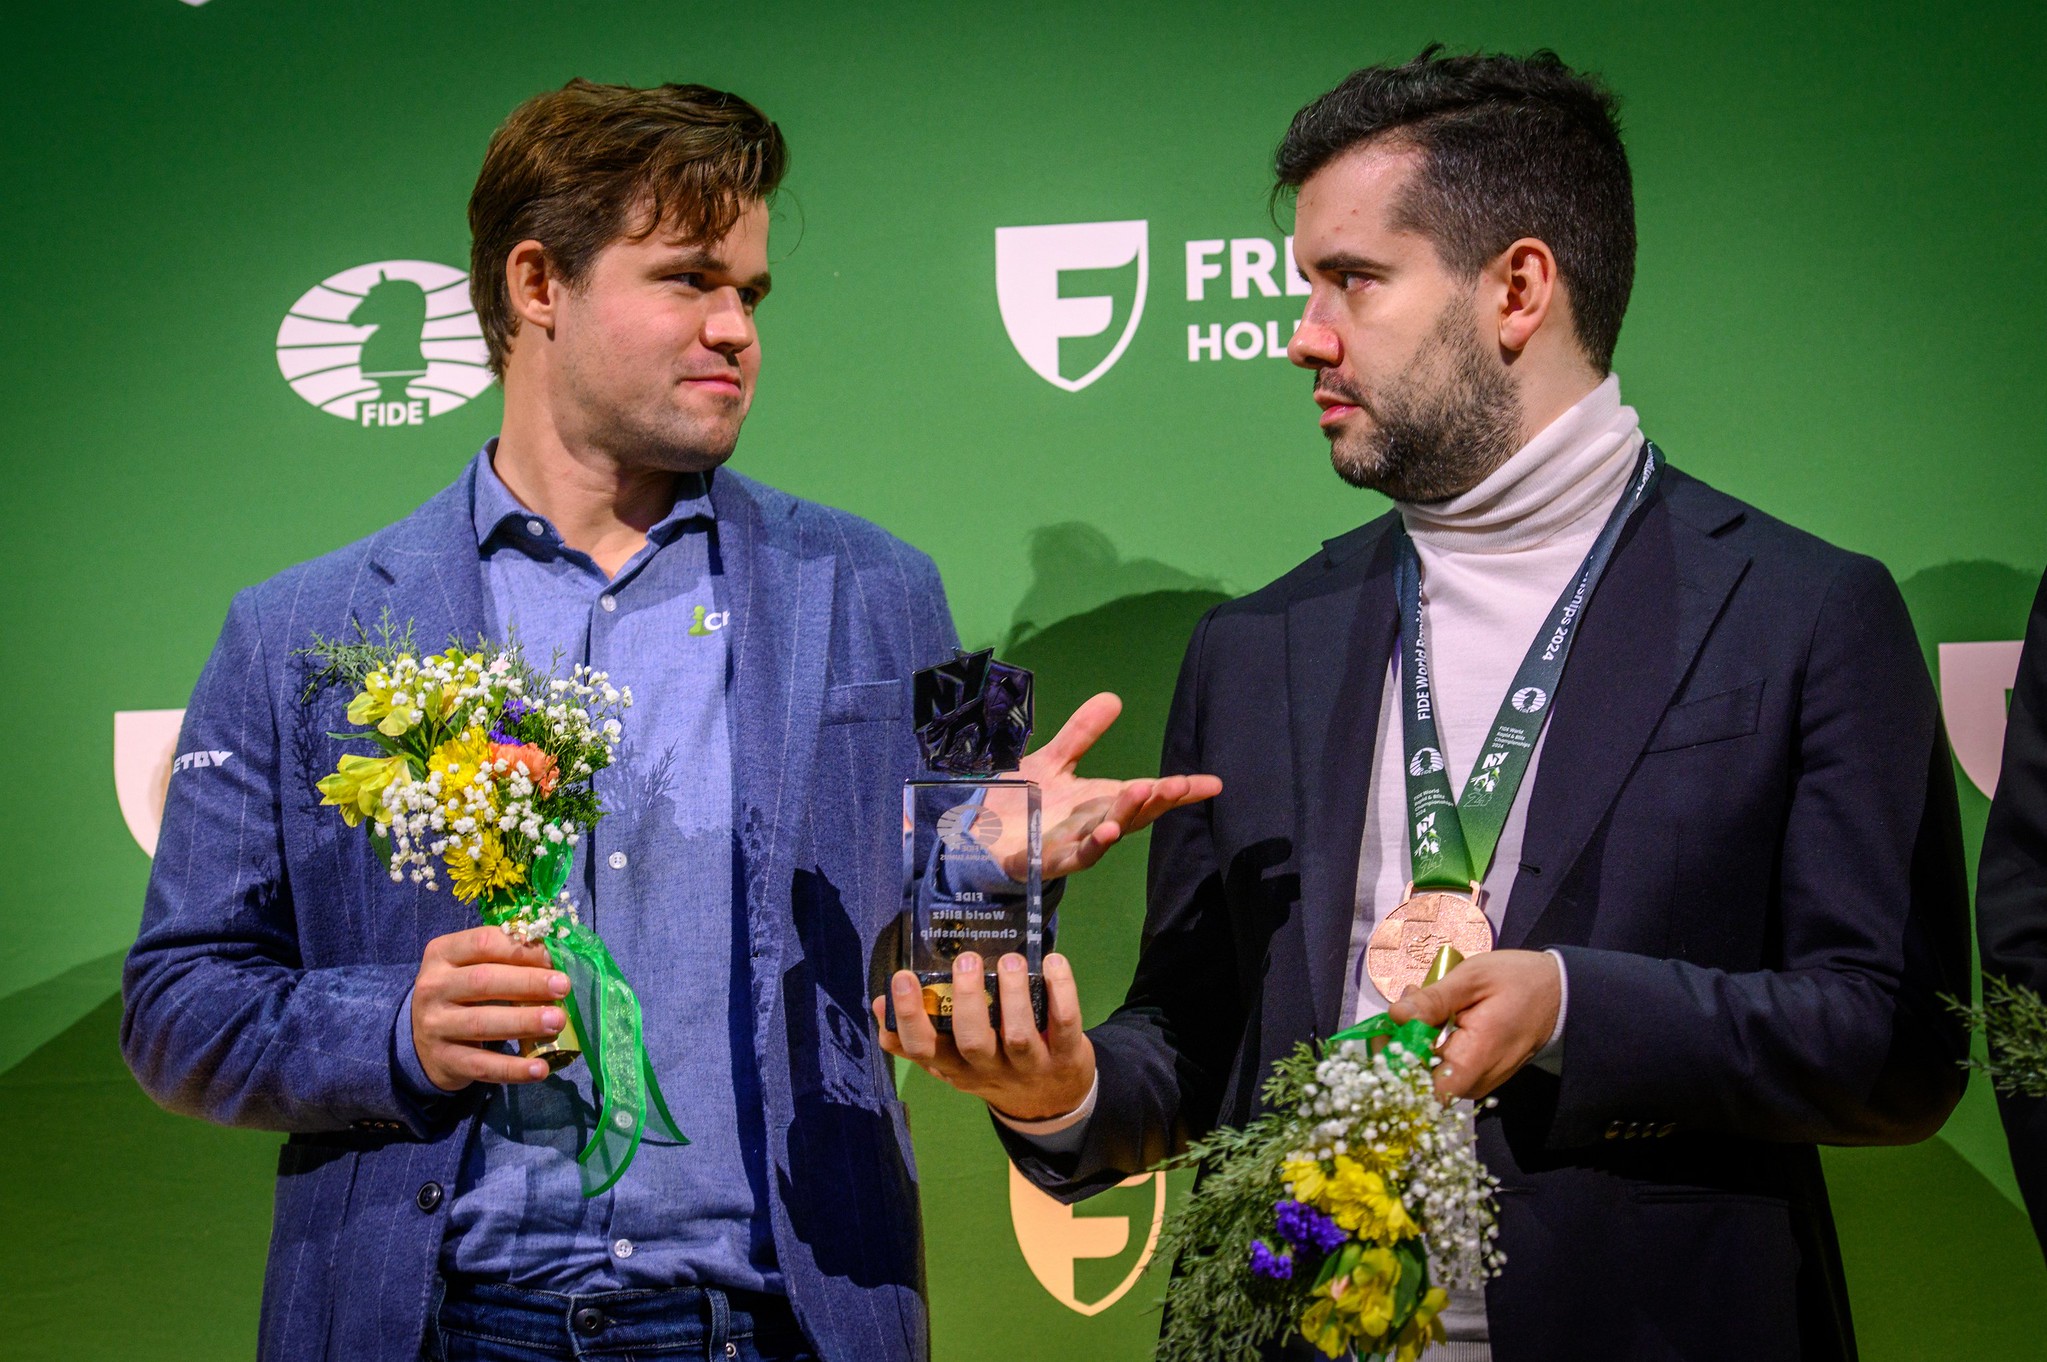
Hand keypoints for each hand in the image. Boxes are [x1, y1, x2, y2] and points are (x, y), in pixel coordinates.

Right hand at [411, 925, 571, 1090]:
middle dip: (527, 983)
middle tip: (563, 987)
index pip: (483, 943)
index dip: (521, 950)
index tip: (553, 958)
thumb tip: (555, 960)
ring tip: (558, 1021)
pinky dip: (513, 1069)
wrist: (422, 1039)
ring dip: (524, 1022)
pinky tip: (540, 1068)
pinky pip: (482, 1066)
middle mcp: (433, 988)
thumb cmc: (461, 993)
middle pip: (483, 981)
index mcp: (442, 954)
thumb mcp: (472, 967)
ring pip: (482, 1023)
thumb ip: (506, 959)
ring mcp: (435, 1026)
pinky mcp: (444, 1060)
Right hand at [873, 951, 1095, 1121]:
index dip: (910, 1018)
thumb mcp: (953, 1062)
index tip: (901, 978)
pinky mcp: (1067, 1057)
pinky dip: (1061, 992)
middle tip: (966, 959)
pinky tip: (1053, 962)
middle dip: (967, 1000)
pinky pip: (1065, 1025)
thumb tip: (879, 1003)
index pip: (924, 1050)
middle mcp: (990, 1071)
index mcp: (956, 1068)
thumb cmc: (992, 1067)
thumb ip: (918, 1037)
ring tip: (1009, 960)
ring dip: (1013, 995)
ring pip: (1017, 1036)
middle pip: (972, 1042)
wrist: (1053, 1102)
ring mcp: (1030, 1066)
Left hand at [1017, 692, 1221, 879]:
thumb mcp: (1053, 761)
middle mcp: (1093, 825)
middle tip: (1179, 784)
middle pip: (1134, 814)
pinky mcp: (1045, 861)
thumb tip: (1114, 698)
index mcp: (1099, 802)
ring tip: (1144, 793)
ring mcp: (1071, 845)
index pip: (1146, 794)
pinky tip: (1108, 833)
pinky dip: (1093, 847)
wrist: (980, 838)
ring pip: (1107, 834)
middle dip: (1158, 800)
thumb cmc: (1022, 803)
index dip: (1179, 790)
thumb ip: (1082, 734)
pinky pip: (1073, 857)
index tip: (1214, 783)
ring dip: (1127, 816)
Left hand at [1389, 949, 1561, 1101]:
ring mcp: (1473, 1083)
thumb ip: (1433, 1000)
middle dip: (1399, 1037)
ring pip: (1423, 1069)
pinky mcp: (1472, 1076)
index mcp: (1473, 1061)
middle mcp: (1472, 1083)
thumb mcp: (1473, 979)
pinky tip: (1435, 1011)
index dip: (1394, 1061)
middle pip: (1415, 1077)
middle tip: (1409, 996)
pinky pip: (1438, 1065)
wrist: (1558, 995)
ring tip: (1423, 996)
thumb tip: (1394, 1016)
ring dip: (1412, 1034)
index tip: (1388, 1026)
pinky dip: (1427, 1039)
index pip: (1418, 1088)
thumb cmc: (1518, 982)